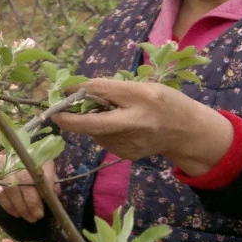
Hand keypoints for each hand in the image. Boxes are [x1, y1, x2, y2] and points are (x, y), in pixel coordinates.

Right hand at [0, 161, 57, 221]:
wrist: (17, 147)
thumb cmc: (35, 159)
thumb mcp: (47, 166)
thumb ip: (51, 181)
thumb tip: (53, 196)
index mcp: (35, 159)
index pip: (37, 179)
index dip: (37, 198)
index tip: (40, 212)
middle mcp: (18, 162)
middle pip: (22, 186)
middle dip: (28, 206)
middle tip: (34, 218)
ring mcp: (3, 167)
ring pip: (9, 190)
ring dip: (17, 207)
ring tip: (25, 217)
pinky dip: (5, 204)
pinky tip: (14, 212)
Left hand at [51, 77, 232, 174]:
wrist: (186, 132)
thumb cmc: (163, 102)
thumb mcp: (144, 86)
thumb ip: (113, 89)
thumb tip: (76, 90)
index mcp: (142, 97)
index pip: (102, 92)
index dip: (78, 92)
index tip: (61, 90)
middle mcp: (135, 122)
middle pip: (91, 124)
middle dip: (68, 120)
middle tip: (55, 113)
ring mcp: (130, 142)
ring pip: (94, 132)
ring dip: (91, 122)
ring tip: (110, 115)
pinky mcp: (125, 154)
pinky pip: (102, 140)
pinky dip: (102, 132)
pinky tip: (119, 128)